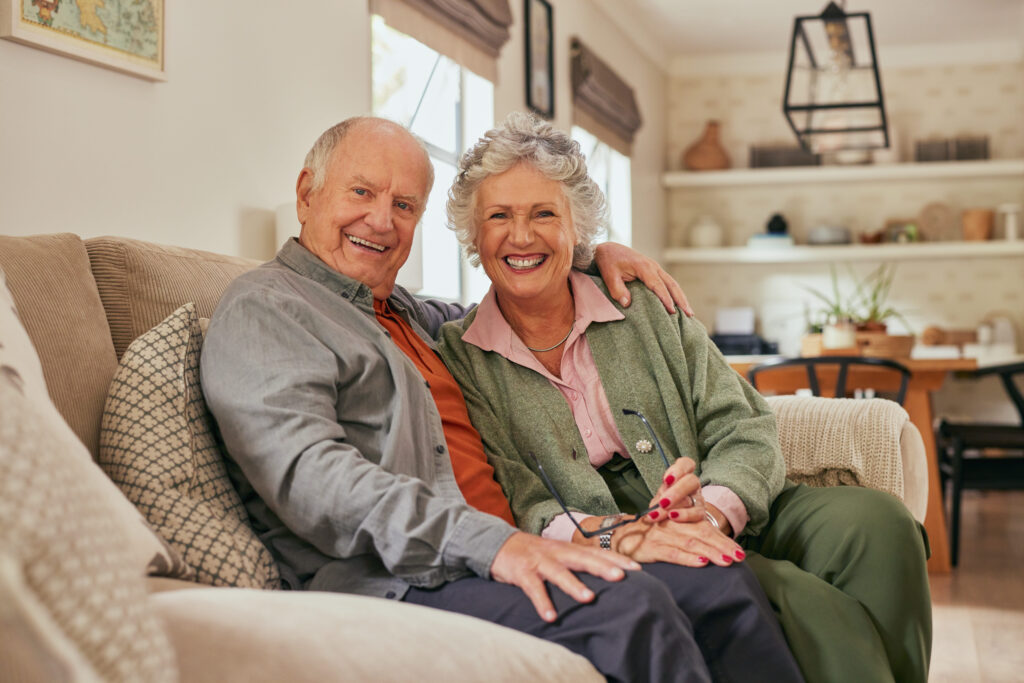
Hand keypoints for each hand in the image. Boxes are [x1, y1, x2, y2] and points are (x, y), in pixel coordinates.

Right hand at [489, 531, 640, 622]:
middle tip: (620, 577)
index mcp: (568, 549)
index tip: (637, 569)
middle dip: (602, 567)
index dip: (616, 559)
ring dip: (574, 585)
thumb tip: (608, 572)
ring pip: (559, 572)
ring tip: (589, 598)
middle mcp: (557, 553)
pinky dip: (542, 602)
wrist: (499, 544)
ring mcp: (539, 562)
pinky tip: (551, 616)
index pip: (596, 552)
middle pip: (582, 558)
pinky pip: (533, 588)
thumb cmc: (535, 552)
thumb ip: (578, 561)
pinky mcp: (522, 572)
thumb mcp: (558, 553)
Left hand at [592, 242, 692, 315]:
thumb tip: (627, 303)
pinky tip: (679, 304)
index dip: (665, 299)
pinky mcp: (654, 271)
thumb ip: (617, 289)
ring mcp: (655, 268)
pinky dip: (675, 294)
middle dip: (681, 300)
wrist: (609, 249)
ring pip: (672, 283)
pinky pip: (668, 283)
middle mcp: (653, 266)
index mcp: (643, 266)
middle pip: (671, 284)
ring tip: (689, 313)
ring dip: (681, 297)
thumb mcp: (609, 275)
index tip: (671, 311)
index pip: (658, 285)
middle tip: (689, 314)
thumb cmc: (609, 262)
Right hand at [613, 513, 744, 567]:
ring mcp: (661, 534)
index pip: (705, 528)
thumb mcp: (669, 529)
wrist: (617, 535)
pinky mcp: (649, 547)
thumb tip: (718, 549)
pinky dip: (687, 558)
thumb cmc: (648, 534)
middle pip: (701, 534)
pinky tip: (701, 563)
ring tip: (726, 560)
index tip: (740, 552)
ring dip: (710, 552)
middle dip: (722, 546)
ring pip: (690, 542)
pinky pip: (671, 553)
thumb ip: (690, 534)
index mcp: (679, 518)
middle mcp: (672, 523)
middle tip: (739, 557)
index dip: (723, 539)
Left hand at [645, 457, 703, 524]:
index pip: (686, 464)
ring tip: (667, 513)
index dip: (678, 469)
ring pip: (695, 498)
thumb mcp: (660, 500)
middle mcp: (693, 486)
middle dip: (677, 491)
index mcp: (681, 476)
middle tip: (663, 502)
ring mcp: (699, 499)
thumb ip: (658, 502)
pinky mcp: (702, 514)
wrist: (678, 523)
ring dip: (678, 506)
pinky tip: (673, 517)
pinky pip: (697, 513)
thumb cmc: (667, 506)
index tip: (667, 480)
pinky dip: (684, 515)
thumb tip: (654, 510)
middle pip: (691, 480)